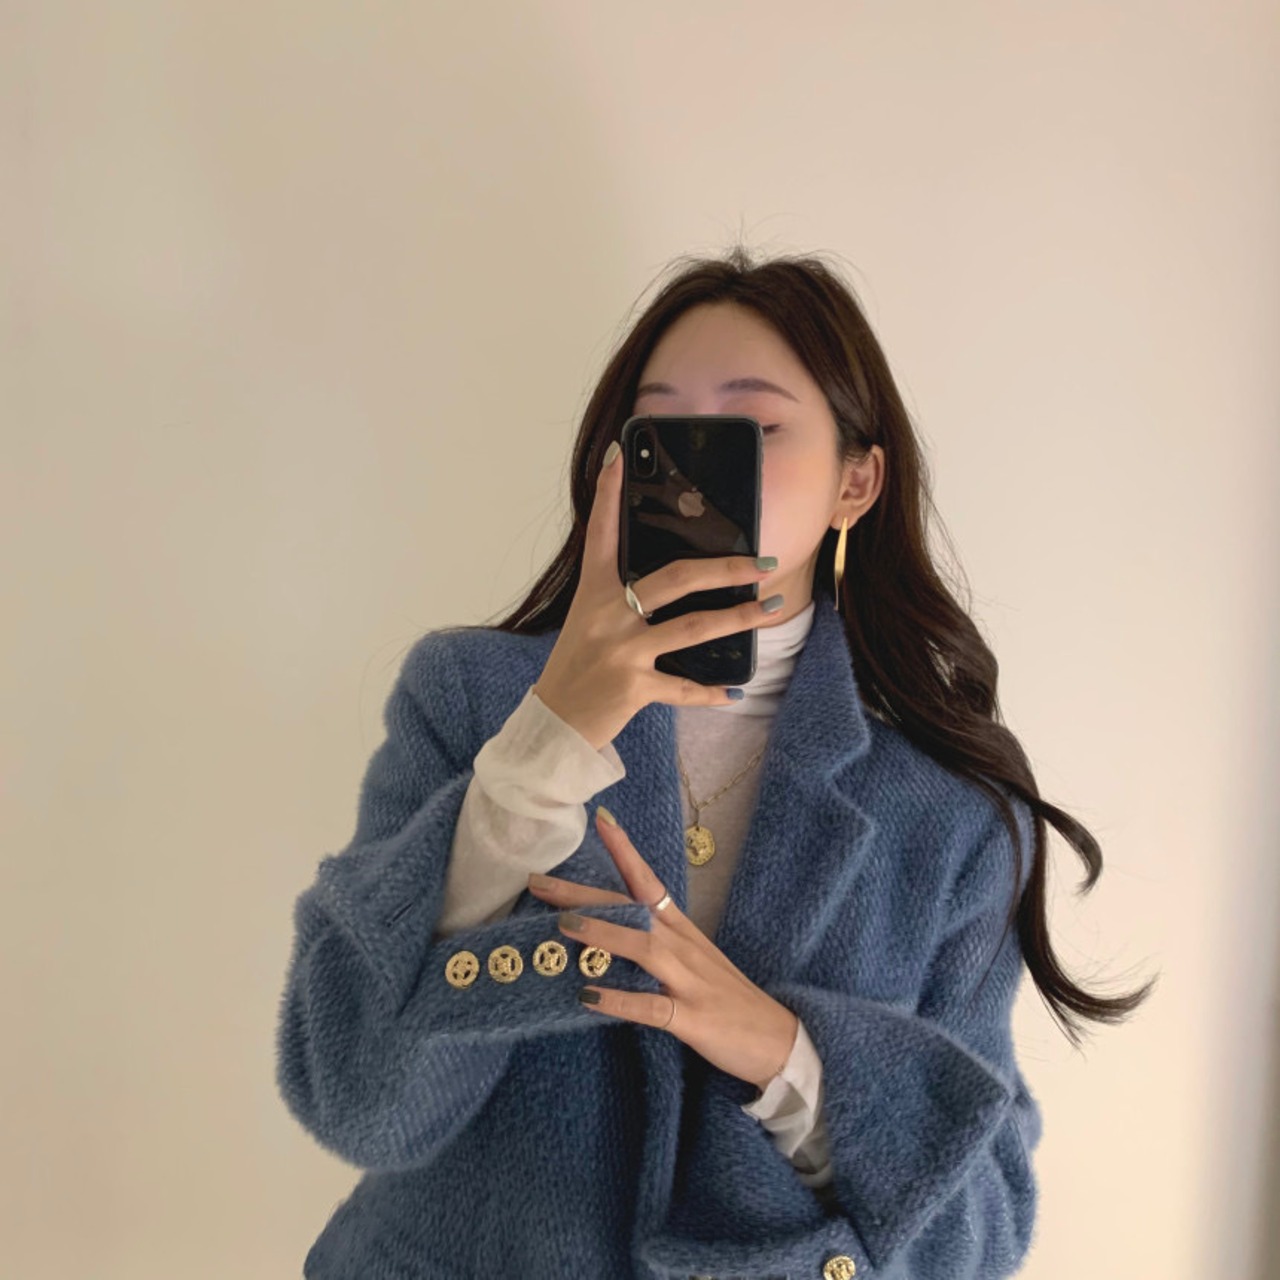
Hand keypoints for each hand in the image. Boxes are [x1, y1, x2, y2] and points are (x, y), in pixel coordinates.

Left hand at [527, 805, 799, 1092]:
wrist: (777, 1037)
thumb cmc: (725, 997)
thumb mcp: (690, 959)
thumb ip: (651, 943)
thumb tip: (602, 932)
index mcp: (680, 928)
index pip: (647, 880)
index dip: (623, 850)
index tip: (599, 820)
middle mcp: (682, 945)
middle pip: (630, 908)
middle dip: (583, 893)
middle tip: (538, 881)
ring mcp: (689, 980)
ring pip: (642, 948)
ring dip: (602, 935)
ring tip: (563, 926)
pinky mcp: (692, 1018)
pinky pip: (652, 1007)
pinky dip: (620, 1000)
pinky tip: (589, 997)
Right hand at [530, 437, 786, 752]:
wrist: (553, 723)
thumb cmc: (576, 667)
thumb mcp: (588, 621)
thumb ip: (619, 596)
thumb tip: (673, 575)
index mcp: (593, 591)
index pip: (601, 532)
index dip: (609, 492)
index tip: (621, 454)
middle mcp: (606, 615)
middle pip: (675, 578)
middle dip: (725, 568)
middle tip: (763, 561)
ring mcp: (621, 651)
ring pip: (692, 628)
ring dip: (738, 619)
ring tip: (772, 608)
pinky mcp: (633, 688)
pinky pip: (682, 687)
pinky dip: (709, 692)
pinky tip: (733, 692)